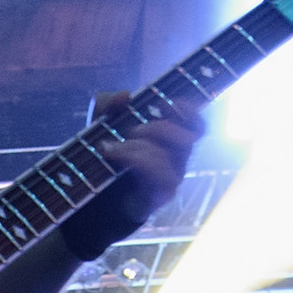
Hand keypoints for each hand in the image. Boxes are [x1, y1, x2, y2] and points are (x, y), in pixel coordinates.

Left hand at [89, 90, 203, 217]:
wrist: (94, 192)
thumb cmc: (106, 154)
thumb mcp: (100, 122)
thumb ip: (108, 103)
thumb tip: (125, 95)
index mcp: (171, 139)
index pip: (197, 125)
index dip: (189, 111)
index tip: (163, 102)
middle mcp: (177, 160)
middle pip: (189, 140)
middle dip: (160, 129)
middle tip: (132, 130)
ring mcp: (171, 180)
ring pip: (170, 159)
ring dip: (139, 148)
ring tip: (112, 146)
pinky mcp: (160, 197)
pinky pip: (162, 180)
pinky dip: (134, 161)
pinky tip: (111, 154)